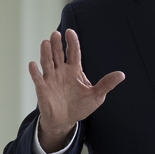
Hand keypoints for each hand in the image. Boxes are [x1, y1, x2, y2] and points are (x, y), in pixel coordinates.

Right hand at [29, 29, 124, 151]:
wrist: (66, 121)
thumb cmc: (80, 106)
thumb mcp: (97, 95)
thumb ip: (106, 84)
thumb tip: (122, 75)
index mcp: (74, 70)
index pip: (73, 52)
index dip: (71, 42)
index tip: (70, 32)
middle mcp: (61, 71)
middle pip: (58, 54)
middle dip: (57, 44)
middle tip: (56, 34)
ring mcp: (51, 79)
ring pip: (47, 62)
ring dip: (46, 53)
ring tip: (45, 43)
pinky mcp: (43, 89)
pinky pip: (38, 79)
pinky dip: (35, 72)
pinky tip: (33, 64)